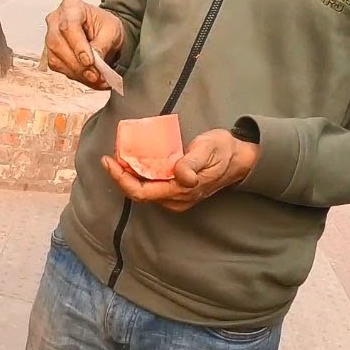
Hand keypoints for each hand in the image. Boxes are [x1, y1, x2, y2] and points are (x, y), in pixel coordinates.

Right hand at [44, 0, 125, 88]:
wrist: (102, 32)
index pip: (68, 27)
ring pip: (55, 59)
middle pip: (58, 44)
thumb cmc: (104, 25)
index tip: (90, 61)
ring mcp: (51, 38)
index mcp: (71, 7)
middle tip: (95, 75)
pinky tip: (88, 78)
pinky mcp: (52, 53)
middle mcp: (56, 21)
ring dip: (76, 72)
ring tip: (95, 78)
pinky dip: (74, 75)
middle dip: (77, 64)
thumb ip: (102, 45)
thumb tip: (95, 63)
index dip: (78, 46)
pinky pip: (58, 67)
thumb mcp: (111, 31)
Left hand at [102, 129, 259, 212]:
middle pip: (138, 193)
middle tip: (110, 158)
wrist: (240, 159)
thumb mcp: (209, 150)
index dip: (121, 179)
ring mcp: (175, 198)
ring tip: (118, 158)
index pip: (141, 192)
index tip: (109, 161)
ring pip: (143, 191)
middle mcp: (175, 199)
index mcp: (181, 191)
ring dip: (128, 176)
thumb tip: (182, 176)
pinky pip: (150, 187)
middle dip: (121, 177)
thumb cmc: (224, 151)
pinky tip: (132, 163)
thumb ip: (193, 163)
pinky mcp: (176, 192)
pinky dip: (138, 175)